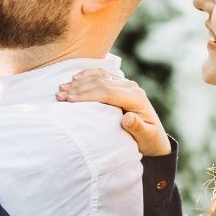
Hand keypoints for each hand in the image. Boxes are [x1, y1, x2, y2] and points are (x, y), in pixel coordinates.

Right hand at [57, 70, 171, 155]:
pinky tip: (74, 78)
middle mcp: (131, 87)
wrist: (155, 136)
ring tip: (61, 88)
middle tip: (59, 95)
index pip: (107, 92)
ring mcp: (125, 84)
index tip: (70, 100)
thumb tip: (127, 118)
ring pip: (99, 77)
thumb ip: (138, 128)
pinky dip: (86, 75)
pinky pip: (101, 75)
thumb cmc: (149, 140)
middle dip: (78, 88)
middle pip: (100, 83)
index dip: (88, 95)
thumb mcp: (146, 138)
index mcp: (136, 98)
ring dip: (79, 82)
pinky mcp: (119, 84)